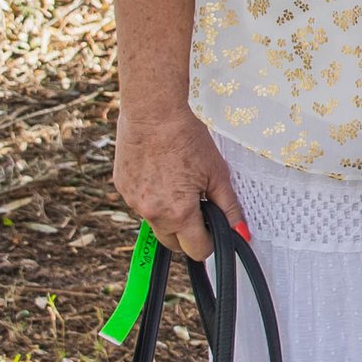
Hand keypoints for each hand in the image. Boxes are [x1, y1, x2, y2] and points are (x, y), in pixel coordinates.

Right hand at [112, 99, 243, 261]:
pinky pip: (140, 203)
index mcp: (178, 213)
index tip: (213, 229)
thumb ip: (229, 207)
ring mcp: (133, 201)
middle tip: (198, 208)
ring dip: (168, 213)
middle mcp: (152, 213)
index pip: (196, 250)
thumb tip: (240, 232)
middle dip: (187, 234)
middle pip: (172, 243)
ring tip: (178, 182)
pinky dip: (152, 196)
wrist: (153, 112)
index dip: (210, 242)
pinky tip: (160, 172)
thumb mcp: (217, 174)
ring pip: (155, 222)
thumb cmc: (186, 137)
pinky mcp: (122, 187)